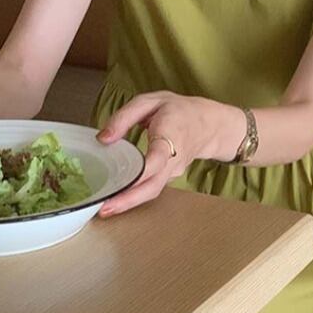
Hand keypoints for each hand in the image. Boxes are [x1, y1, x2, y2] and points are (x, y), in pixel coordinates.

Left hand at [96, 91, 244, 216]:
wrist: (208, 124)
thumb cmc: (179, 112)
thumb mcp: (150, 102)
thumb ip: (124, 118)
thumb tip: (103, 138)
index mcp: (170, 136)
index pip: (157, 158)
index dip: (140, 172)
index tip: (121, 183)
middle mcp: (173, 159)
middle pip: (153, 185)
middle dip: (129, 200)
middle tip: (104, 209)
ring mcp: (173, 172)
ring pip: (152, 191)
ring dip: (130, 202)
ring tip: (105, 208)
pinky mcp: (169, 177)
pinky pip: (151, 189)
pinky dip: (134, 196)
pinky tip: (116, 198)